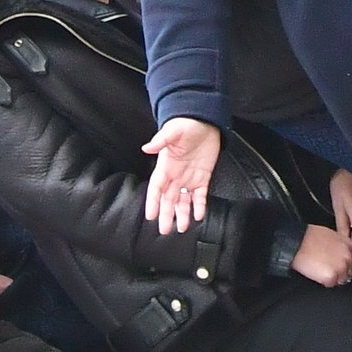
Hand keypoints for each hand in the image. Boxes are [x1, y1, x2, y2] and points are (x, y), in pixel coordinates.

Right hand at [143, 118, 219, 232]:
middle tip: (164, 230)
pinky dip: (199, 206)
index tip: (151, 215)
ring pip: (183, 201)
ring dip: (182, 214)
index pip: (157, 187)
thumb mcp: (173, 131)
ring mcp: (189, 177)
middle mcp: (176, 175)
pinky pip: (200, 195)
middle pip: (168, 199)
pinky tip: (199, 216)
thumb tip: (147, 147)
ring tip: (181, 228)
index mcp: (166, 166)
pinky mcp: (202, 177)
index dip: (153, 202)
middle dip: (166, 214)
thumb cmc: (186, 124)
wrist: (204, 120)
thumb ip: (161, 141)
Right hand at [291, 224, 351, 288]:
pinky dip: (323, 281)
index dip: (346, 264)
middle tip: (327, 266)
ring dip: (333, 277)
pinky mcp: (331, 277)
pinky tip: (317, 271)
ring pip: (341, 279)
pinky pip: (330, 284)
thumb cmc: (311, 237)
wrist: (297, 243)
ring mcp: (341, 268)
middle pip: (350, 272)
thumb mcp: (333, 236)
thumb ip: (342, 246)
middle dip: (341, 271)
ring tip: (321, 267)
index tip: (338, 263)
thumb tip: (344, 255)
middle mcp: (348, 257)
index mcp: (350, 245)